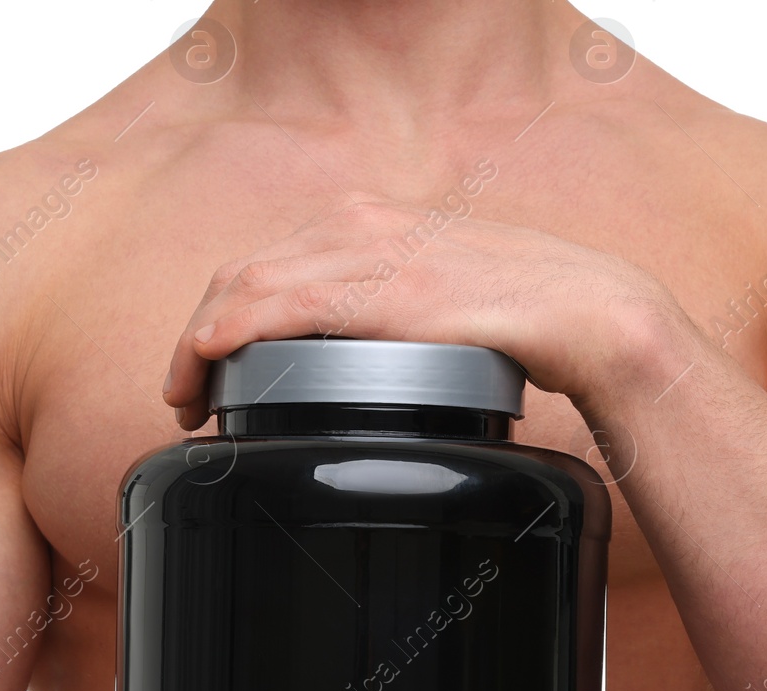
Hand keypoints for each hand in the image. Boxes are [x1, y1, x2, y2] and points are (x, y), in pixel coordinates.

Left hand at [161, 199, 677, 429]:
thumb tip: (367, 356)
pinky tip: (204, 357)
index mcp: (370, 219)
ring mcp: (365, 250)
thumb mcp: (442, 296)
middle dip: (198, 334)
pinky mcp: (376, 289)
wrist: (582, 311)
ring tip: (187, 395)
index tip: (208, 363)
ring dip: (200, 343)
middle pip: (242, 271)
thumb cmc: (524, 313)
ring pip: (245, 286)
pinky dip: (228, 331)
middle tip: (184, 391)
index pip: (269, 260)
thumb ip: (394, 310)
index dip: (223, 310)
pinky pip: (276, 305)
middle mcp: (358, 221)